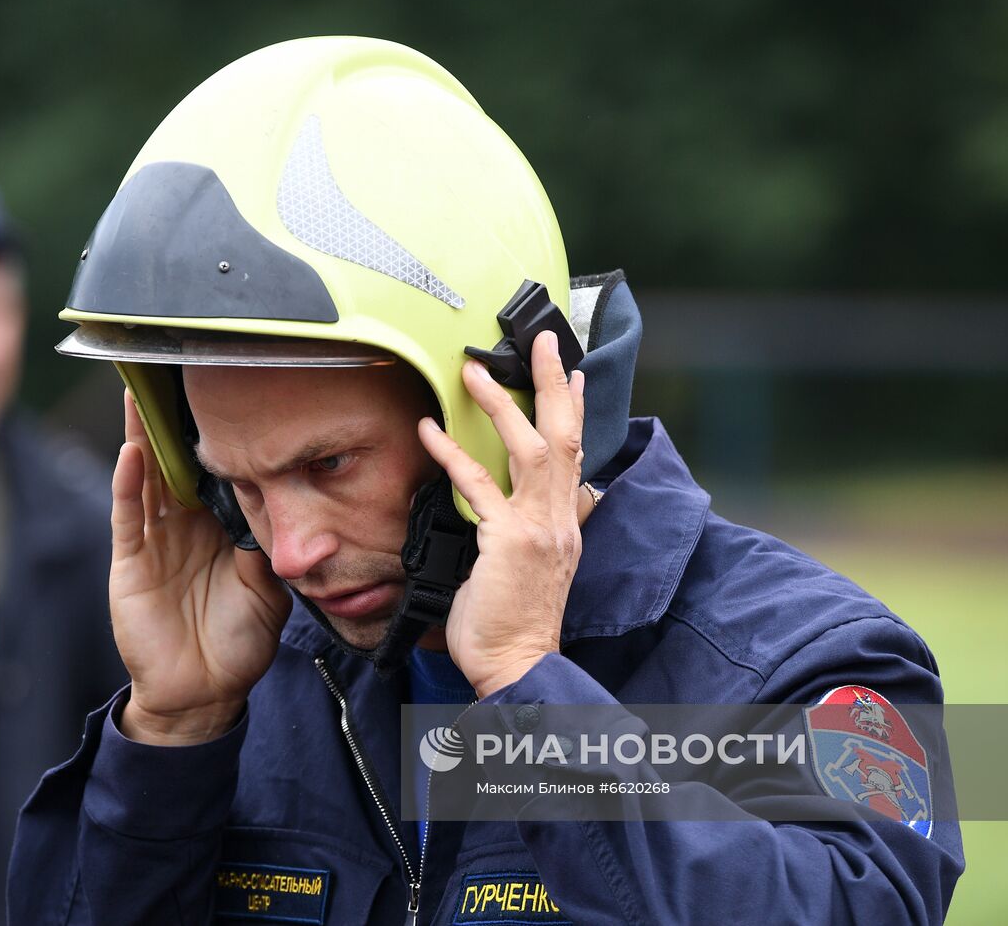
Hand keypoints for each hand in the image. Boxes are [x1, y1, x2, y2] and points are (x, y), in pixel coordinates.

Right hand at [110, 389, 292, 744]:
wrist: (207, 692)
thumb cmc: (238, 639)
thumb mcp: (269, 586)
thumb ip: (269, 541)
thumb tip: (280, 498)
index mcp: (218, 525)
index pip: (214, 469)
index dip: (217, 434)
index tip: (223, 390)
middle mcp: (183, 524)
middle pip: (173, 460)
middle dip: (170, 419)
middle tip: (170, 367)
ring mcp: (154, 541)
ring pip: (146, 477)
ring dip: (142, 436)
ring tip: (140, 391)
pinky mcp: (131, 563)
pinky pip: (128, 518)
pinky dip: (128, 485)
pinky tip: (131, 454)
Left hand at [417, 331, 585, 697]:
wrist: (518, 667)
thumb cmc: (515, 624)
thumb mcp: (532, 570)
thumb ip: (530, 534)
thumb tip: (517, 512)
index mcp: (565, 524)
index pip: (576, 455)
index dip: (574, 411)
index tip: (570, 373)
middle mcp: (559, 519)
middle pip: (564, 435)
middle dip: (553, 384)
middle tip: (542, 341)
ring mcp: (538, 528)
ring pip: (530, 447)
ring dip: (502, 403)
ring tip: (476, 369)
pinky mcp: (508, 540)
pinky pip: (479, 485)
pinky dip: (453, 453)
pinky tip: (431, 430)